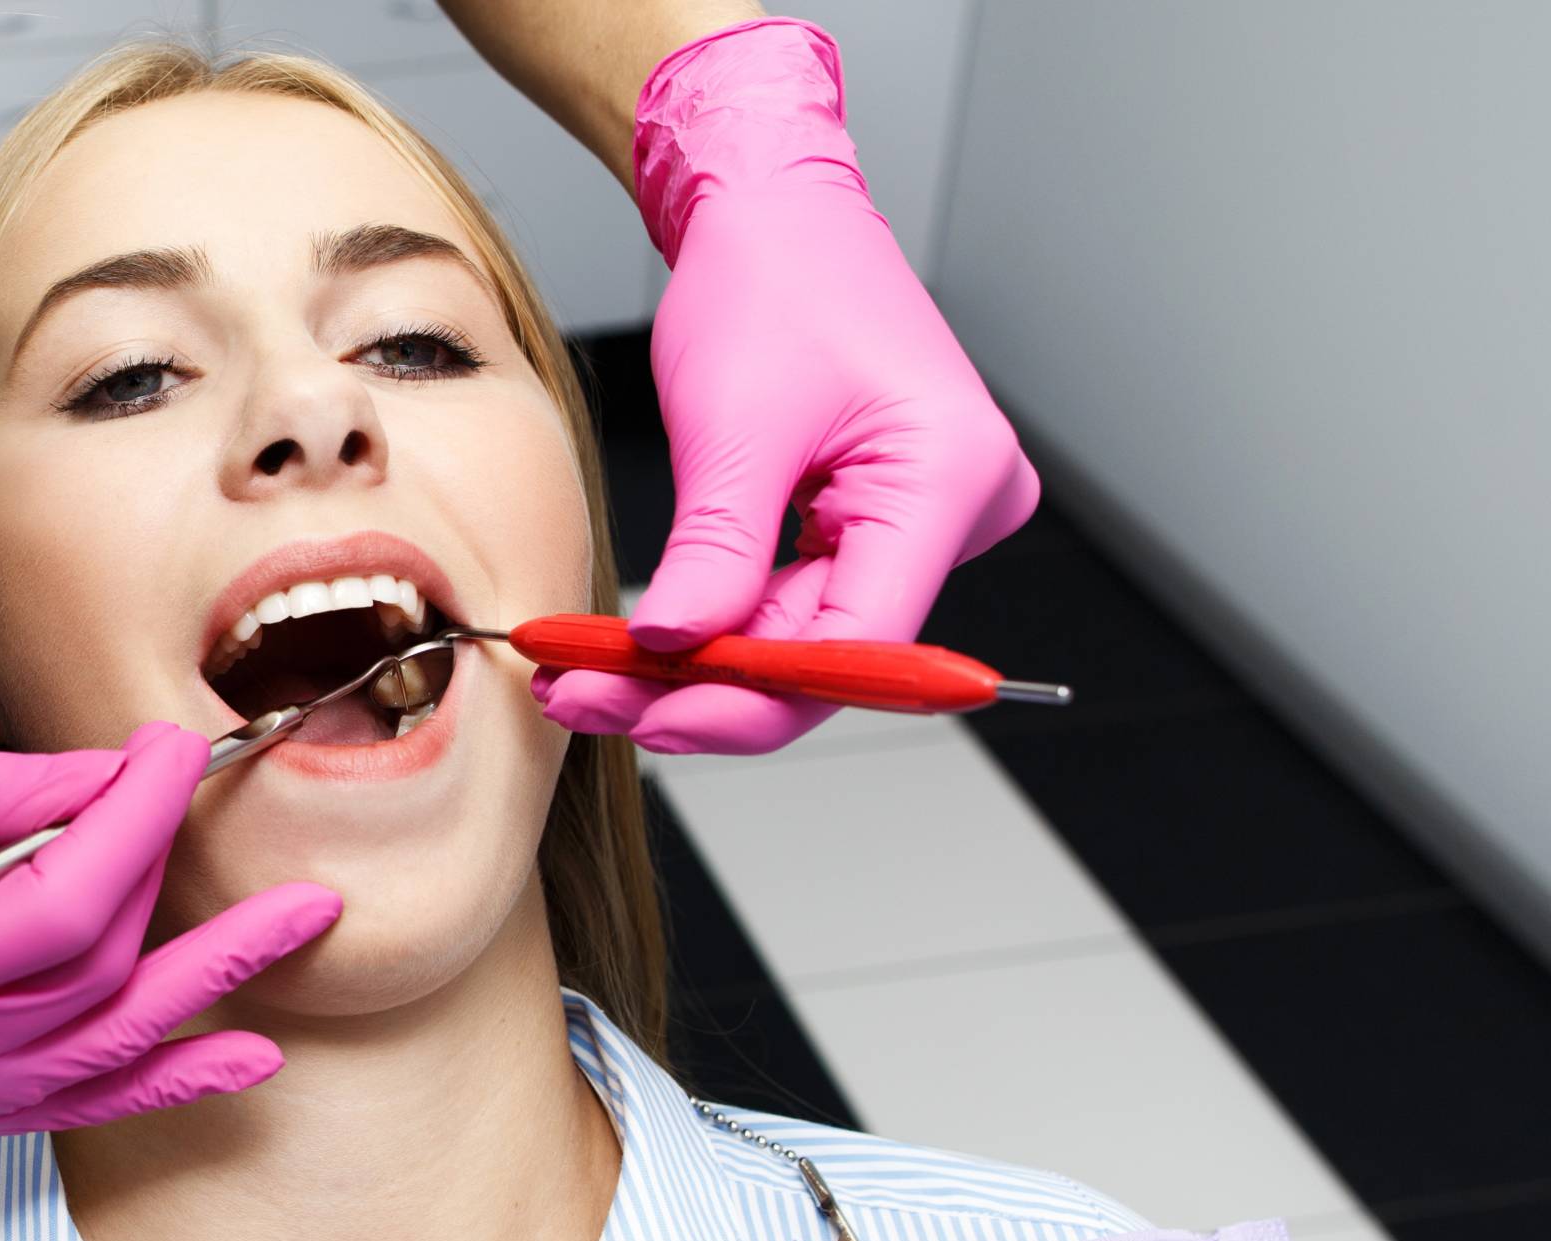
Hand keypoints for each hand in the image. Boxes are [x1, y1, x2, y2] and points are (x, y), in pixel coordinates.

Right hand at [0, 723, 338, 1183]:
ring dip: (211, 979)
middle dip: (155, 868)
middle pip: (91, 967)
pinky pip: (82, 1106)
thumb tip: (102, 777)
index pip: (55, 902)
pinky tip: (246, 1055)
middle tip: (190, 785)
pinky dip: (168, 1079)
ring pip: (108, 1042)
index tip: (173, 748)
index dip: (131, 821)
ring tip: (305, 923)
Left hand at [534, 17, 1038, 755]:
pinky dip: (720, 627)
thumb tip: (675, 650)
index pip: (862, 642)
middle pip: (833, 653)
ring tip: (589, 678)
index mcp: (949, 475)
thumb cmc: (772, 280)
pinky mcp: (881, 524)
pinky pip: (801, 603)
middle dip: (706, 688)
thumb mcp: (733, 421)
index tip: (654, 718)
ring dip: (700, 667)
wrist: (776, 213)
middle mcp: (961, 508)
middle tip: (590, 699)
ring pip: (807, 637)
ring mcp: (926, 520)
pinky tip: (641, 648)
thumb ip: (714, 548)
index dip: (754, 699)